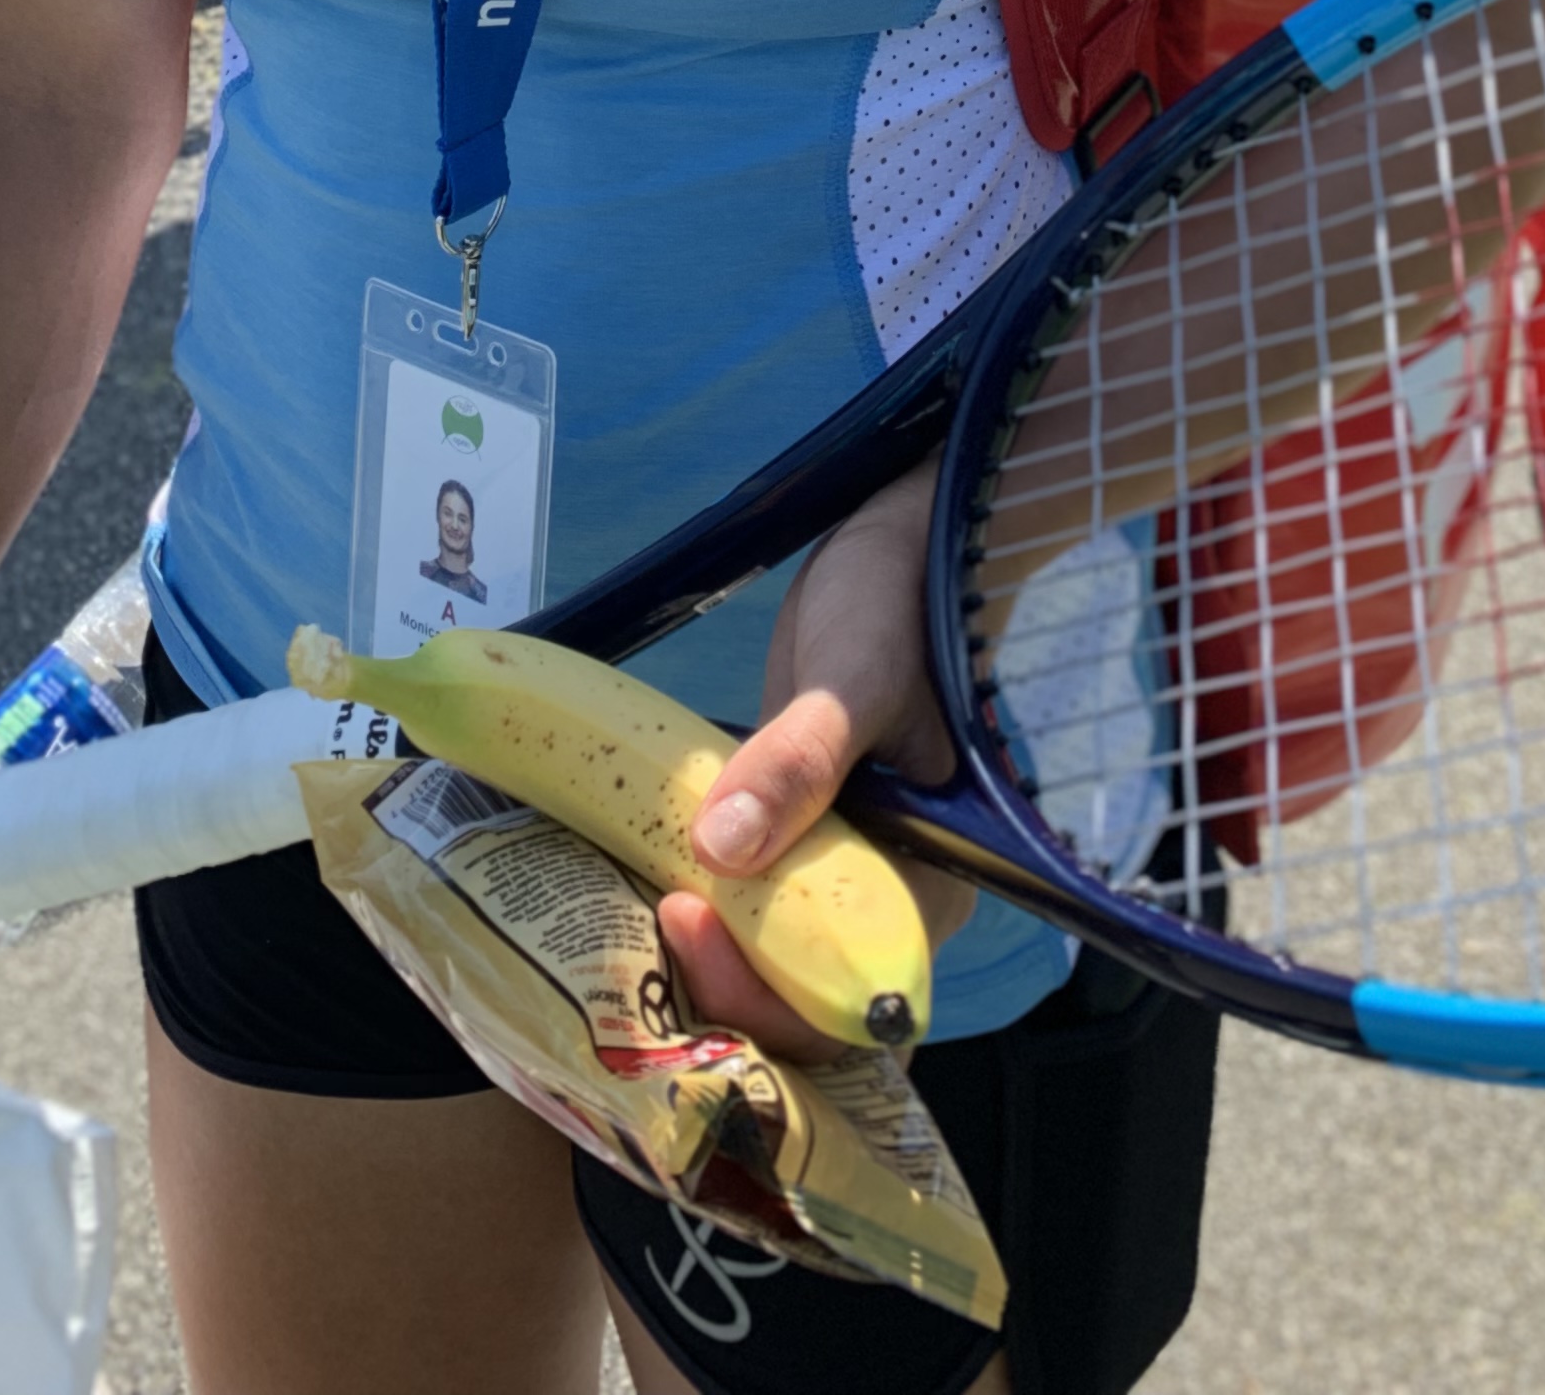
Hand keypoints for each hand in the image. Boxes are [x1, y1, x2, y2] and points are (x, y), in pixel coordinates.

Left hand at [656, 456, 975, 1064]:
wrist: (898, 549)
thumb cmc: (901, 607)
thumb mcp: (855, 680)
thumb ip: (797, 763)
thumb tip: (721, 850)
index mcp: (924, 888)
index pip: (843, 995)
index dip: (762, 987)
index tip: (688, 915)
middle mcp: (877, 900)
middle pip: (792, 993)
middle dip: (714, 979)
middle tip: (646, 913)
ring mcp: (827, 866)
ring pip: (758, 951)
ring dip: (694, 948)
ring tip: (620, 911)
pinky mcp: (785, 830)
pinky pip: (740, 890)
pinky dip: (692, 894)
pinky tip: (629, 877)